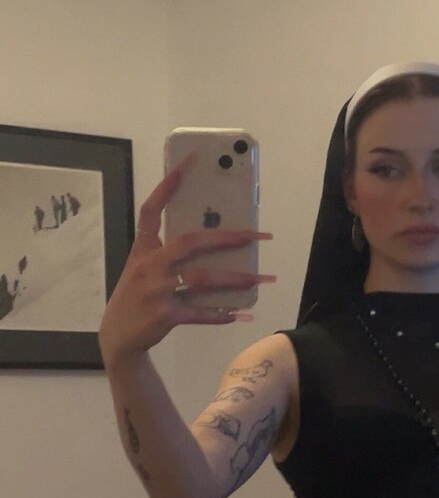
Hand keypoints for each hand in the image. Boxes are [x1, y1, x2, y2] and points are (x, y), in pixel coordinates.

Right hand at [98, 152, 274, 367]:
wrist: (118, 336)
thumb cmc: (137, 295)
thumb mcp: (142, 267)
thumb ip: (167, 252)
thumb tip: (214, 239)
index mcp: (144, 248)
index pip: (152, 209)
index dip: (169, 184)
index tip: (189, 161)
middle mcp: (150, 265)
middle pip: (191, 242)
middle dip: (227, 238)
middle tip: (257, 236)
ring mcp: (157, 291)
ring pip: (204, 279)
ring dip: (236, 279)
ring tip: (262, 279)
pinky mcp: (165, 316)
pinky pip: (200, 313)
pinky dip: (222, 314)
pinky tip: (243, 313)